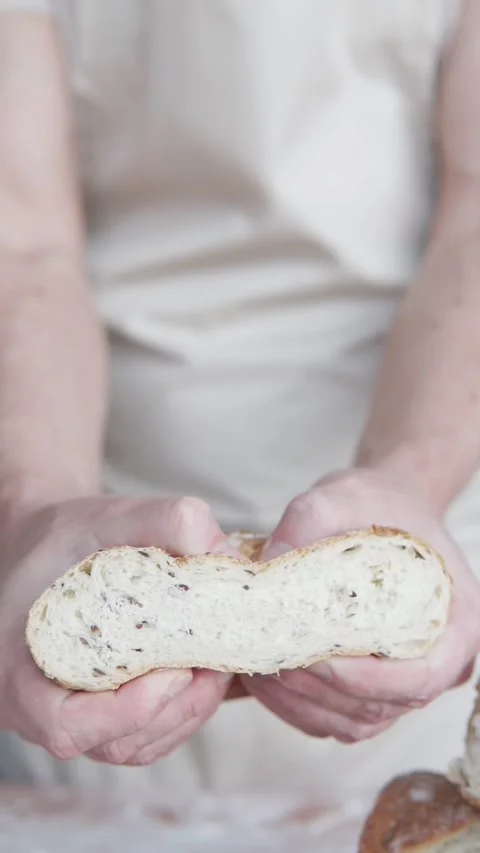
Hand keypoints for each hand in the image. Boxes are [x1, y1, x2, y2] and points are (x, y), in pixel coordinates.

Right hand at [0, 495, 236, 765]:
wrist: (50, 546)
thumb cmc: (68, 535)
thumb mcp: (106, 516)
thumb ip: (161, 518)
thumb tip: (217, 547)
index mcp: (18, 666)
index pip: (64, 725)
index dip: (124, 712)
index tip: (176, 672)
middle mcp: (37, 707)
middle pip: (112, 741)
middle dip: (175, 707)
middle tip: (215, 661)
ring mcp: (71, 717)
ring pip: (135, 746)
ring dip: (187, 712)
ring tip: (216, 663)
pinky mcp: (99, 718)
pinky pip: (144, 738)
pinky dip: (182, 713)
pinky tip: (203, 671)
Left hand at [242, 469, 479, 742]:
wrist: (386, 507)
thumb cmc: (378, 503)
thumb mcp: (344, 496)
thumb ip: (308, 519)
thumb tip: (267, 564)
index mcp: (459, 623)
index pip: (419, 677)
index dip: (366, 680)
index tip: (315, 658)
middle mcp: (441, 662)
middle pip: (382, 706)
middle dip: (319, 691)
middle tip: (267, 660)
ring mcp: (407, 681)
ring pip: (356, 721)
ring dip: (302, 704)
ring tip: (257, 670)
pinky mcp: (375, 688)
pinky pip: (339, 718)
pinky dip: (300, 708)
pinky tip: (264, 679)